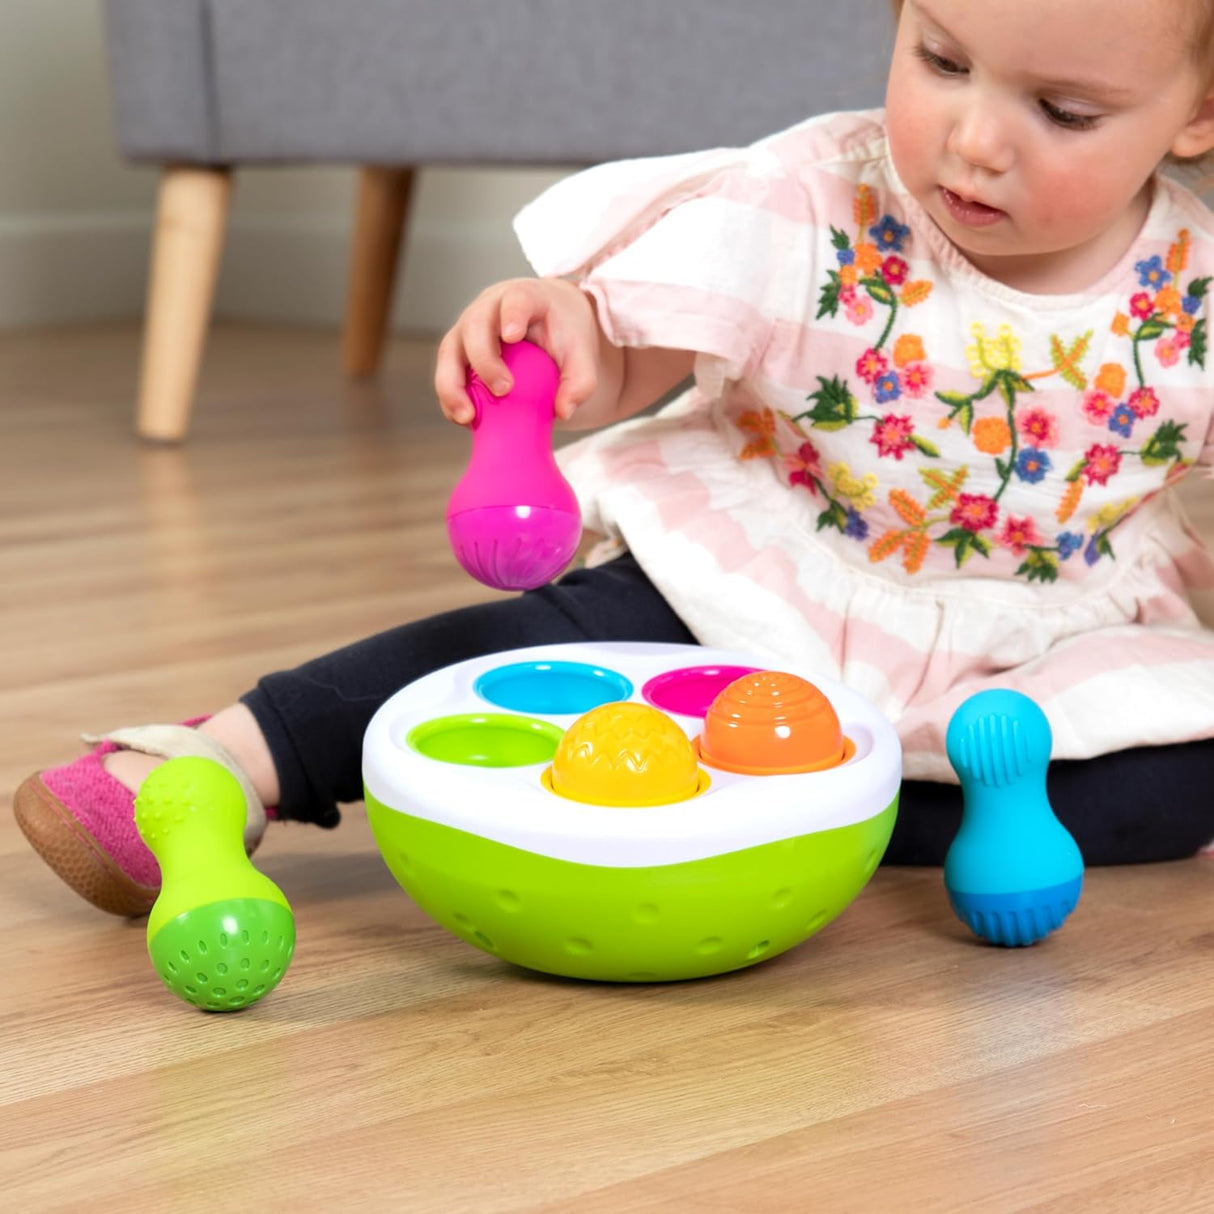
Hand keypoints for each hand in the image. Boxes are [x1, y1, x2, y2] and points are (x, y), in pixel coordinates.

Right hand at [434, 278, 602, 425]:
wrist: (549, 327)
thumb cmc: (565, 335)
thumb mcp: (581, 353)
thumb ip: (581, 381)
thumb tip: (563, 411)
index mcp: (524, 297)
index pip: (516, 298)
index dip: (511, 314)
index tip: (512, 336)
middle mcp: (489, 308)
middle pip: (475, 325)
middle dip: (484, 359)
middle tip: (503, 390)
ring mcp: (469, 330)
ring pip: (450, 352)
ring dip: (452, 385)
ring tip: (466, 416)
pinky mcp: (460, 354)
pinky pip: (448, 375)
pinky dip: (451, 399)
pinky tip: (465, 420)